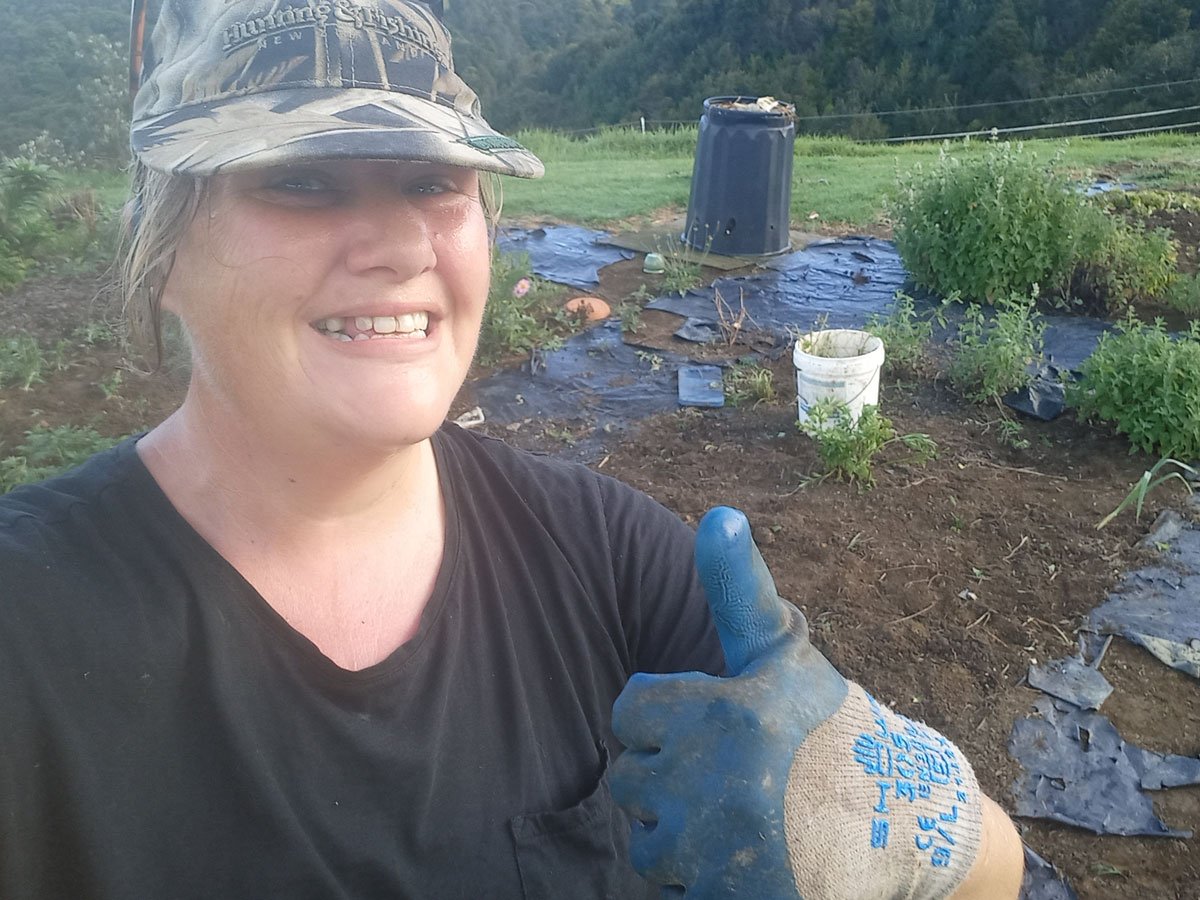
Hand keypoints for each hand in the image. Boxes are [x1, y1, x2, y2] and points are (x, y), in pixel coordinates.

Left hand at [610, 507, 984, 898]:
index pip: (626, 712)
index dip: (665, 719)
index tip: (714, 728)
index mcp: (718, 713)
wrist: (905, 823)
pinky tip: (749, 861)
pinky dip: (701, 881)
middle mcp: (710, 784)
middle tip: (733, 779)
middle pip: (629, 783)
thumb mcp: (783, 653)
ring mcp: (716, 855)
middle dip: (670, 779)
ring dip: (682, 835)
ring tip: (743, 821)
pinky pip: (674, 891)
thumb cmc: (831, 727)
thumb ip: (738, 588)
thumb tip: (717, 514)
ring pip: (648, 846)